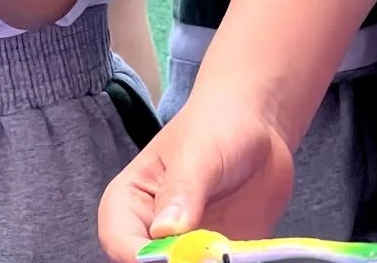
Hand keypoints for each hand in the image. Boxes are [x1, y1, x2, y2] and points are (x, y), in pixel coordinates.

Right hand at [97, 95, 293, 262]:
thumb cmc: (215, 127)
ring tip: (228, 251)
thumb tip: (164, 231)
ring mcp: (188, 248)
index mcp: (131, 199)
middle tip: (208, 256)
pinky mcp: (218, 258)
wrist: (258, 130)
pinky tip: (242, 256)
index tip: (171, 257)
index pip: (117, 238)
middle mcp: (153, 231)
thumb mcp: (197, 153)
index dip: (136, 256)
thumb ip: (183, 191)